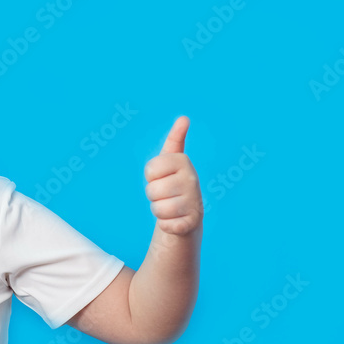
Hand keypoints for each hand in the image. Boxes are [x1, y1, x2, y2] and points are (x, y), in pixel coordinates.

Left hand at [144, 116, 202, 235]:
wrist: (187, 214)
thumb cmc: (173, 182)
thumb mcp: (171, 161)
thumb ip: (175, 140)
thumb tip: (184, 118)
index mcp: (183, 162)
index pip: (150, 169)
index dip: (151, 176)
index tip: (162, 176)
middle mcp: (192, 180)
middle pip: (151, 190)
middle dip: (153, 194)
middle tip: (166, 194)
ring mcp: (194, 202)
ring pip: (157, 208)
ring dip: (159, 210)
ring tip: (170, 206)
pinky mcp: (192, 223)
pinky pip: (166, 225)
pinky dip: (166, 225)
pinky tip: (175, 220)